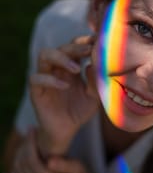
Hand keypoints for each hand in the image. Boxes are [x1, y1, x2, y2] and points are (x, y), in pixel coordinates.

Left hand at [10, 129, 89, 172]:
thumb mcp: (77, 168)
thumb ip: (65, 165)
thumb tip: (50, 161)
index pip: (32, 161)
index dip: (30, 144)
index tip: (33, 129)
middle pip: (22, 165)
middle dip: (24, 145)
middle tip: (30, 131)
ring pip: (17, 169)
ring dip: (20, 152)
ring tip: (29, 139)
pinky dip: (17, 161)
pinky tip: (25, 151)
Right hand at [30, 35, 98, 154]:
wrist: (66, 131)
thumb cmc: (80, 111)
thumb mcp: (94, 97)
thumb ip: (95, 82)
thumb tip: (93, 65)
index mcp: (71, 66)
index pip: (74, 46)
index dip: (83, 41)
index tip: (97, 41)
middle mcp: (57, 68)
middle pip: (60, 47)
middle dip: (75, 47)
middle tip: (89, 50)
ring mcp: (45, 78)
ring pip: (44, 56)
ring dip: (61, 58)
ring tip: (76, 69)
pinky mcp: (36, 91)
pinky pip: (36, 78)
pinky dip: (50, 80)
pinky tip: (65, 86)